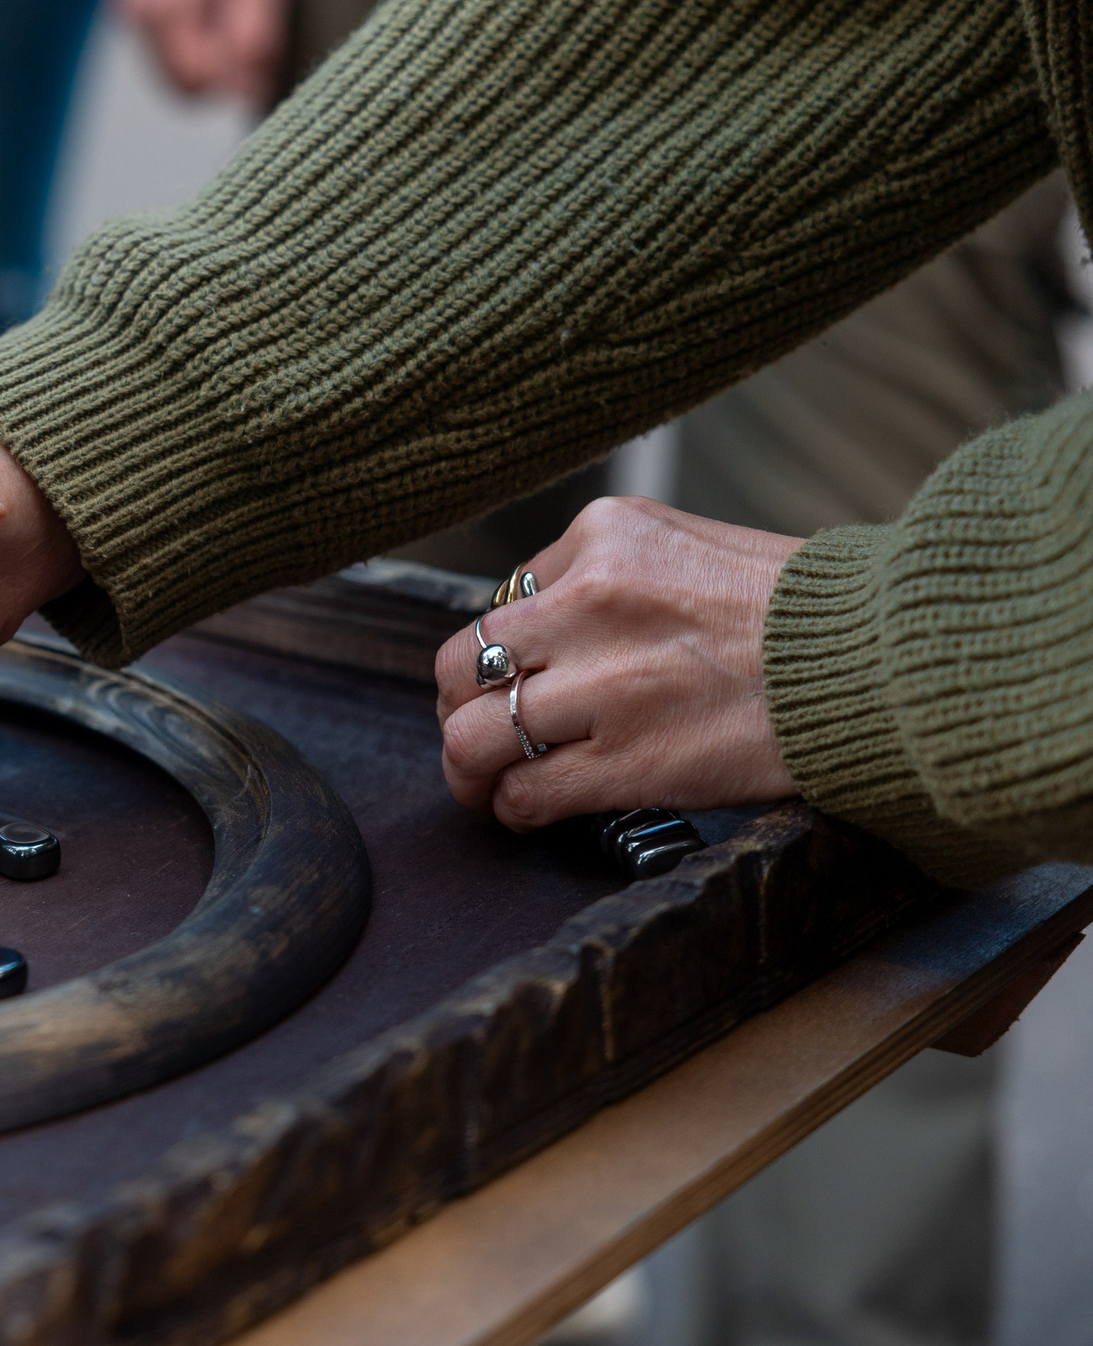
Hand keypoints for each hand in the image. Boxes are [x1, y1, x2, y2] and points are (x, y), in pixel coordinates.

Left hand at [432, 498, 805, 828]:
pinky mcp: (626, 761)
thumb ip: (615, 577)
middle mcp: (590, 602)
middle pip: (460, 664)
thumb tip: (544, 627)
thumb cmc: (809, 612)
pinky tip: (529, 809)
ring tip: (486, 782)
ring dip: (469, 769)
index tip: (523, 676)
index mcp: (606, 536)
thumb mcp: (694, 548)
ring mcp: (602, 685)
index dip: (508, 650)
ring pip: (473, 736)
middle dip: (460, 707)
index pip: (506, 599)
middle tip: (477, 733)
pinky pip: (525, 792)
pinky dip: (513, 809)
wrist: (886, 661)